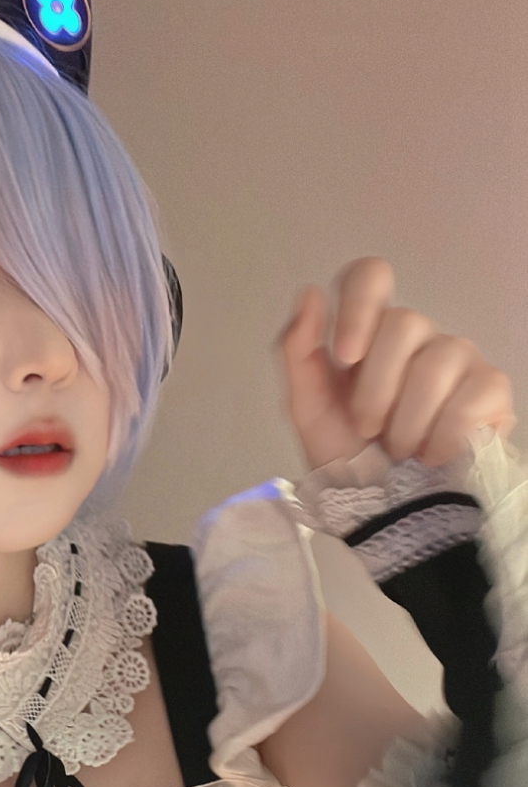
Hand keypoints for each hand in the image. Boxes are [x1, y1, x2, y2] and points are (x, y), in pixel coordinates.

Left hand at [278, 256, 514, 469]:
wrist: (382, 511)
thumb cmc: (347, 459)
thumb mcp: (308, 410)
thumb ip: (298, 351)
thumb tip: (310, 294)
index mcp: (370, 334)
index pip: (370, 275)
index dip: (359, 307)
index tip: (346, 357)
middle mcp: (417, 338)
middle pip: (403, 322)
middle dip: (376, 389)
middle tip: (368, 428)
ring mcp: (457, 359)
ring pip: (437, 361)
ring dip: (407, 422)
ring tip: (400, 449)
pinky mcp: (490, 390)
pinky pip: (471, 396)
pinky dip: (443, 436)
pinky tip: (433, 453)